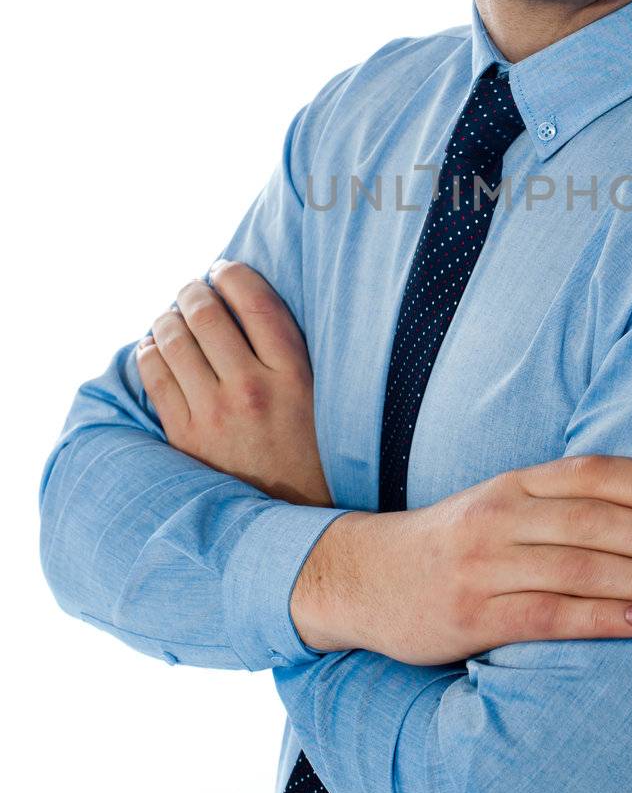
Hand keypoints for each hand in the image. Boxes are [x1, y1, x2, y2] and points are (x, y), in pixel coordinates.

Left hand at [135, 259, 332, 507]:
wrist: (294, 522)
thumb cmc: (311, 452)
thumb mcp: (320, 397)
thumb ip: (291, 352)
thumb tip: (249, 303)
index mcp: (293, 374)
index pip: (254, 300)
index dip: (233, 274)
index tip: (224, 269)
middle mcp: (251, 388)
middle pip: (205, 312)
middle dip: (192, 290)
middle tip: (193, 290)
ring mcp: (214, 414)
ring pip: (173, 339)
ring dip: (167, 317)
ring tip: (172, 317)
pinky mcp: (186, 437)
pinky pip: (154, 375)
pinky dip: (150, 351)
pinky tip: (156, 348)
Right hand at [291, 453, 631, 662]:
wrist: (361, 578)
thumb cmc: (450, 546)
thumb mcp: (497, 506)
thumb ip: (558, 505)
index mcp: (513, 484)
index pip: (595, 472)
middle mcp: (500, 516)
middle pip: (597, 519)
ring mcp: (484, 566)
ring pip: (580, 566)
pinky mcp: (472, 616)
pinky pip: (549, 615)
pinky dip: (602, 617)